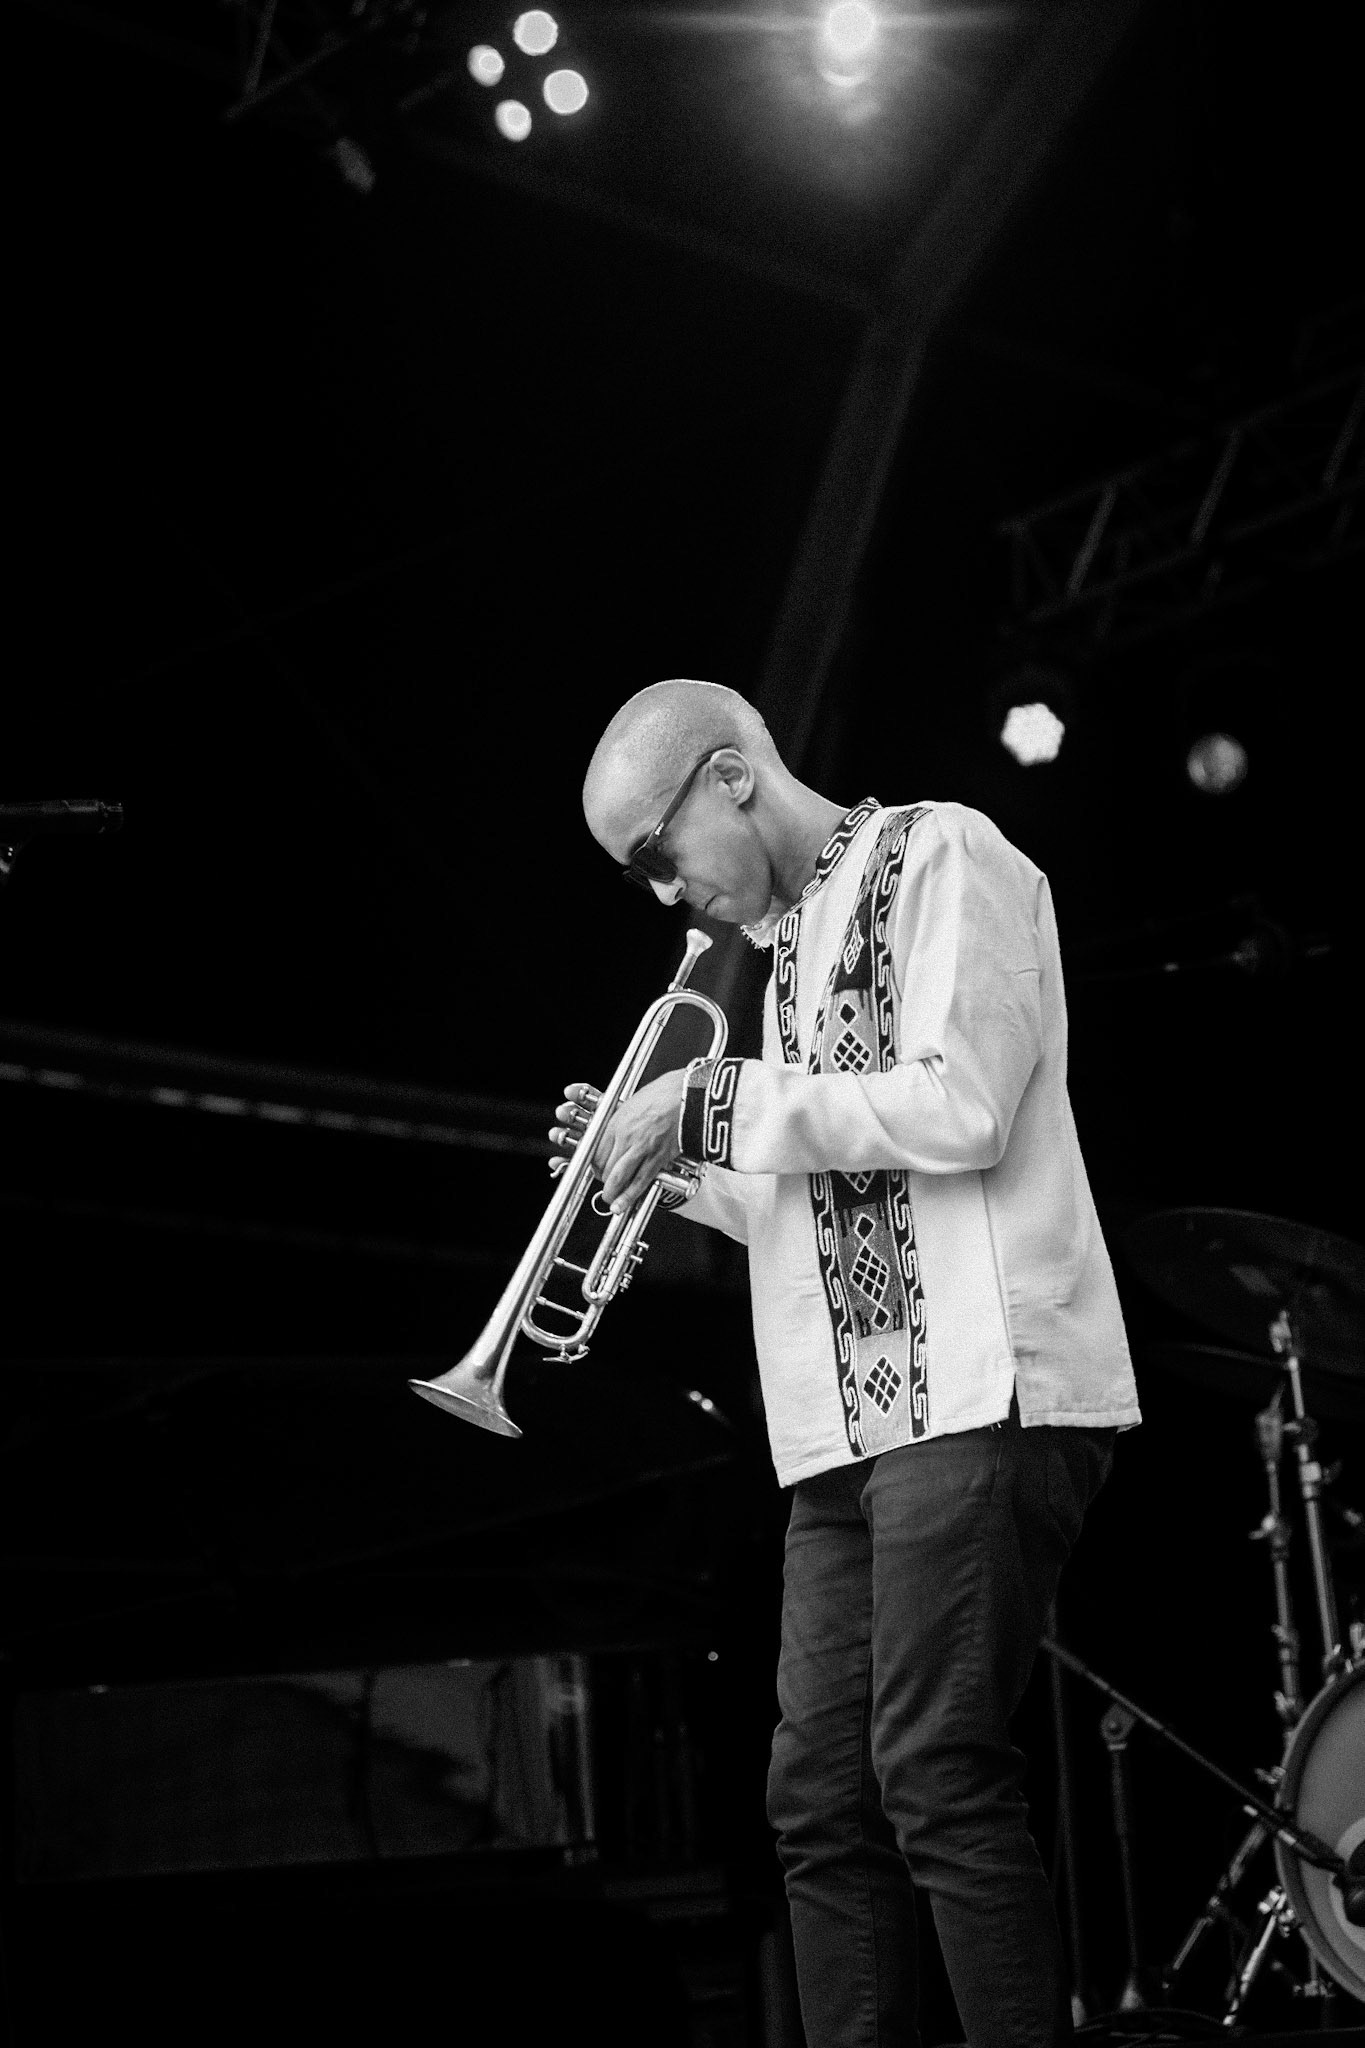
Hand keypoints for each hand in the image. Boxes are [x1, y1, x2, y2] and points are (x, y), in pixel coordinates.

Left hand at [551, 1071, 687, 1214]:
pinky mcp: (659, 1158)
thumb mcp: (632, 1104)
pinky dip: (630, 1195)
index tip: (598, 1168)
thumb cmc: (664, 1094)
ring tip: (611, 1201)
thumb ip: (619, 1123)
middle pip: (604, 1167)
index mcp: (616, 1121)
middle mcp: (625, 1136)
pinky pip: (640, 1181)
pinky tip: (623, 1204)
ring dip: (612, 1192)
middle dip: (603, 1179)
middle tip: (607, 1184)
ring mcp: (641, 1148)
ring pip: (619, 1178)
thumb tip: (612, 1139)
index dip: (594, 1165)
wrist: (688, 1094)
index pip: (594, 1151)